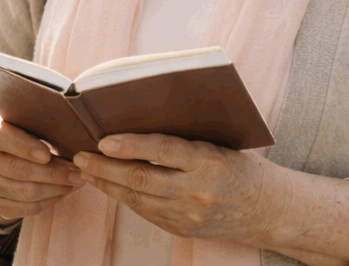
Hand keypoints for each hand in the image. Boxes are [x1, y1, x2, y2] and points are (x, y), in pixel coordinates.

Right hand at [0, 109, 84, 222]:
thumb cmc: (13, 127)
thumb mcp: (17, 116)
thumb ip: (35, 122)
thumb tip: (70, 137)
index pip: (1, 137)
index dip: (24, 147)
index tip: (48, 154)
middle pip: (17, 169)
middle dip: (53, 173)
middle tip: (78, 173)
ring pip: (23, 192)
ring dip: (54, 189)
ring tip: (75, 183)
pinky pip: (22, 208)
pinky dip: (46, 202)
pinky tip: (61, 193)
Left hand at [73, 134, 270, 242]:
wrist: (270, 211)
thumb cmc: (241, 166)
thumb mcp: (218, 143)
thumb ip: (183, 137)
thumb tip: (136, 119)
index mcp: (208, 161)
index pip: (163, 150)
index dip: (130, 145)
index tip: (103, 140)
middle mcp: (197, 192)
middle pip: (141, 179)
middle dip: (105, 168)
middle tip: (79, 155)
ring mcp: (188, 215)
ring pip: (137, 199)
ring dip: (107, 184)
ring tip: (86, 169)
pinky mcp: (182, 230)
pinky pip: (145, 212)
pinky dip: (123, 197)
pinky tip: (108, 185)